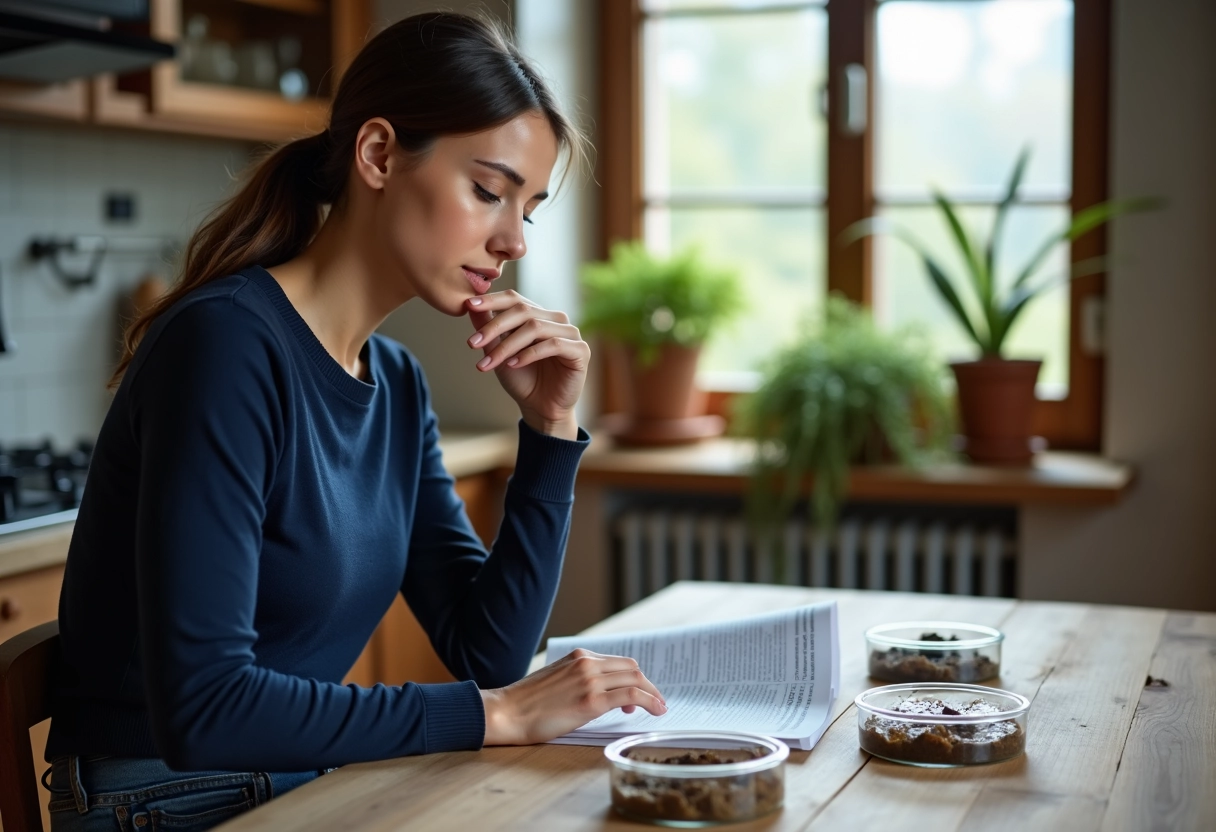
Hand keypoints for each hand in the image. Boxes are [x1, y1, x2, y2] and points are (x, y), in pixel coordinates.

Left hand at [465, 291, 588, 439]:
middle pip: (523, 310)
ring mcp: (570, 333)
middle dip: (495, 326)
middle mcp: (556, 319)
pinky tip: (513, 364)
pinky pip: (553, 345)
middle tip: (473, 343)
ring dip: (508, 345)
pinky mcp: (580, 350)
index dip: (492, 300)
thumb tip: (469, 305)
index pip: (515, 299)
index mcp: (539, 315)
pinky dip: (530, 354)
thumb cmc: (523, 379)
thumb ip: (488, 328)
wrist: (541, 408)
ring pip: (535, 328)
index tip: (468, 305)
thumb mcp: (499, 352)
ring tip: (490, 362)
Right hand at [480, 648, 666, 745]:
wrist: (507, 712)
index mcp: (578, 655)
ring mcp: (590, 680)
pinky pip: (631, 695)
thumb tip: (602, 693)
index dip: (635, 678)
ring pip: (635, 679)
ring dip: (652, 694)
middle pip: (631, 668)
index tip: (640, 693)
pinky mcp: (591, 701)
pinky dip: (649, 701)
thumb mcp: (556, 679)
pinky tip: (656, 711)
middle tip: (655, 702)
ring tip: (659, 708)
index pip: (619, 662)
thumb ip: (579, 679)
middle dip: (648, 685)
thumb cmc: (527, 703)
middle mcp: (586, 663)